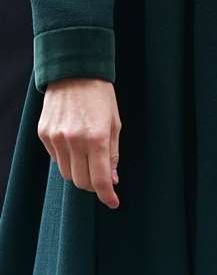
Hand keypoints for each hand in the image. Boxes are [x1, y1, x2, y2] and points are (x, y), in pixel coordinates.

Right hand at [38, 78, 120, 208]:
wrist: (75, 71)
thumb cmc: (100, 95)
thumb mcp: (114, 122)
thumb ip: (112, 153)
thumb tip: (112, 180)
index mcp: (96, 137)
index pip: (99, 179)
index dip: (107, 195)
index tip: (113, 202)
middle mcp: (74, 141)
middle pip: (81, 181)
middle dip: (93, 184)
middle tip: (101, 177)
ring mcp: (56, 138)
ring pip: (66, 173)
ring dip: (78, 172)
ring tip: (87, 157)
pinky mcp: (44, 135)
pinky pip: (55, 158)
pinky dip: (66, 158)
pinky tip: (73, 143)